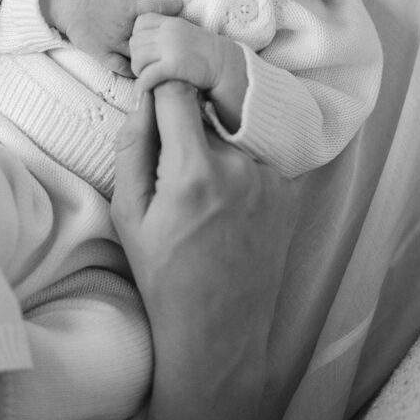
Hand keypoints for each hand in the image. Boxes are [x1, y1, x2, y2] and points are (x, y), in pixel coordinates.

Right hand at [43, 0, 181, 75]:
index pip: (159, 8)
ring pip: (140, 54)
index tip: (181, 6)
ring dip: (152, 56)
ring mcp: (113, 42)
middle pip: (153, 35)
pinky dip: (133, 71)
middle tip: (176, 35)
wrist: (67, 4)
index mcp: (130, 7)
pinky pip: (121, 67)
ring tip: (164, 57)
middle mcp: (124, 26)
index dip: (173, 7)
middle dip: (166, 35)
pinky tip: (144, 71)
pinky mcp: (102, 54)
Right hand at [112, 81, 297, 371]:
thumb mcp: (129, 215)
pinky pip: (256, 158)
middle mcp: (240, 166)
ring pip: (233, 136)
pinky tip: (229, 207)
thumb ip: (133, 147)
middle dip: (186, 127)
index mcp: (194, 170)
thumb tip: (144, 98)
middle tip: (172, 166)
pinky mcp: (290, 192)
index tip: (153, 95)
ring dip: (216, 149)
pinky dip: (240, 169)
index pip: (179, 90)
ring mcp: (272, 178)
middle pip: (207, 114)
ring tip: (203, 196)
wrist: (220, 331)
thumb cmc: (165, 275)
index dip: (162, 88)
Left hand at [129, 14, 247, 130]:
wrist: (225, 64)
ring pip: (137, 59)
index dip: (138, 37)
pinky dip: (143, 85)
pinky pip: (147, 75)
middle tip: (146, 67)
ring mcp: (170, 48)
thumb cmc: (203, 51)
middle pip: (135, 42)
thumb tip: (142, 39)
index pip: (140, 23)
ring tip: (148, 78)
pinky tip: (147, 89)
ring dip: (139, 71)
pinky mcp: (173, 66)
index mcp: (170, 22)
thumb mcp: (183, 32)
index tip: (146, 49)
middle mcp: (168, 32)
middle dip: (136, 57)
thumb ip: (164, 31)